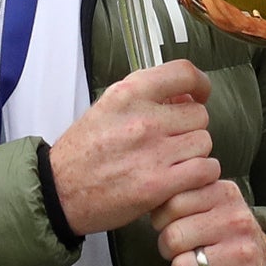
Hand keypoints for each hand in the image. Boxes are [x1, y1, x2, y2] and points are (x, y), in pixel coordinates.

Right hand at [49, 60, 217, 236]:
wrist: (60, 191)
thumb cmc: (82, 152)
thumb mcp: (107, 106)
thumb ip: (145, 97)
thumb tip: (183, 95)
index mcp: (129, 93)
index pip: (184, 74)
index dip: (200, 85)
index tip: (199, 94)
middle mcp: (143, 119)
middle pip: (199, 114)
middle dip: (190, 127)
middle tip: (174, 140)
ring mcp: (153, 152)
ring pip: (204, 142)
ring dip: (195, 153)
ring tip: (174, 161)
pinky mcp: (159, 184)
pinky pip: (205, 170)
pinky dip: (201, 175)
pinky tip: (185, 178)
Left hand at [155, 179, 265, 265]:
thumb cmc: (226, 238)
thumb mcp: (212, 204)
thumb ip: (185, 194)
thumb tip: (150, 196)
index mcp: (226, 194)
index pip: (172, 203)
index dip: (163, 220)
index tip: (175, 225)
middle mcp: (237, 220)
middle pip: (172, 237)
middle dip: (170, 250)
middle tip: (186, 252)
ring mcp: (242, 253)